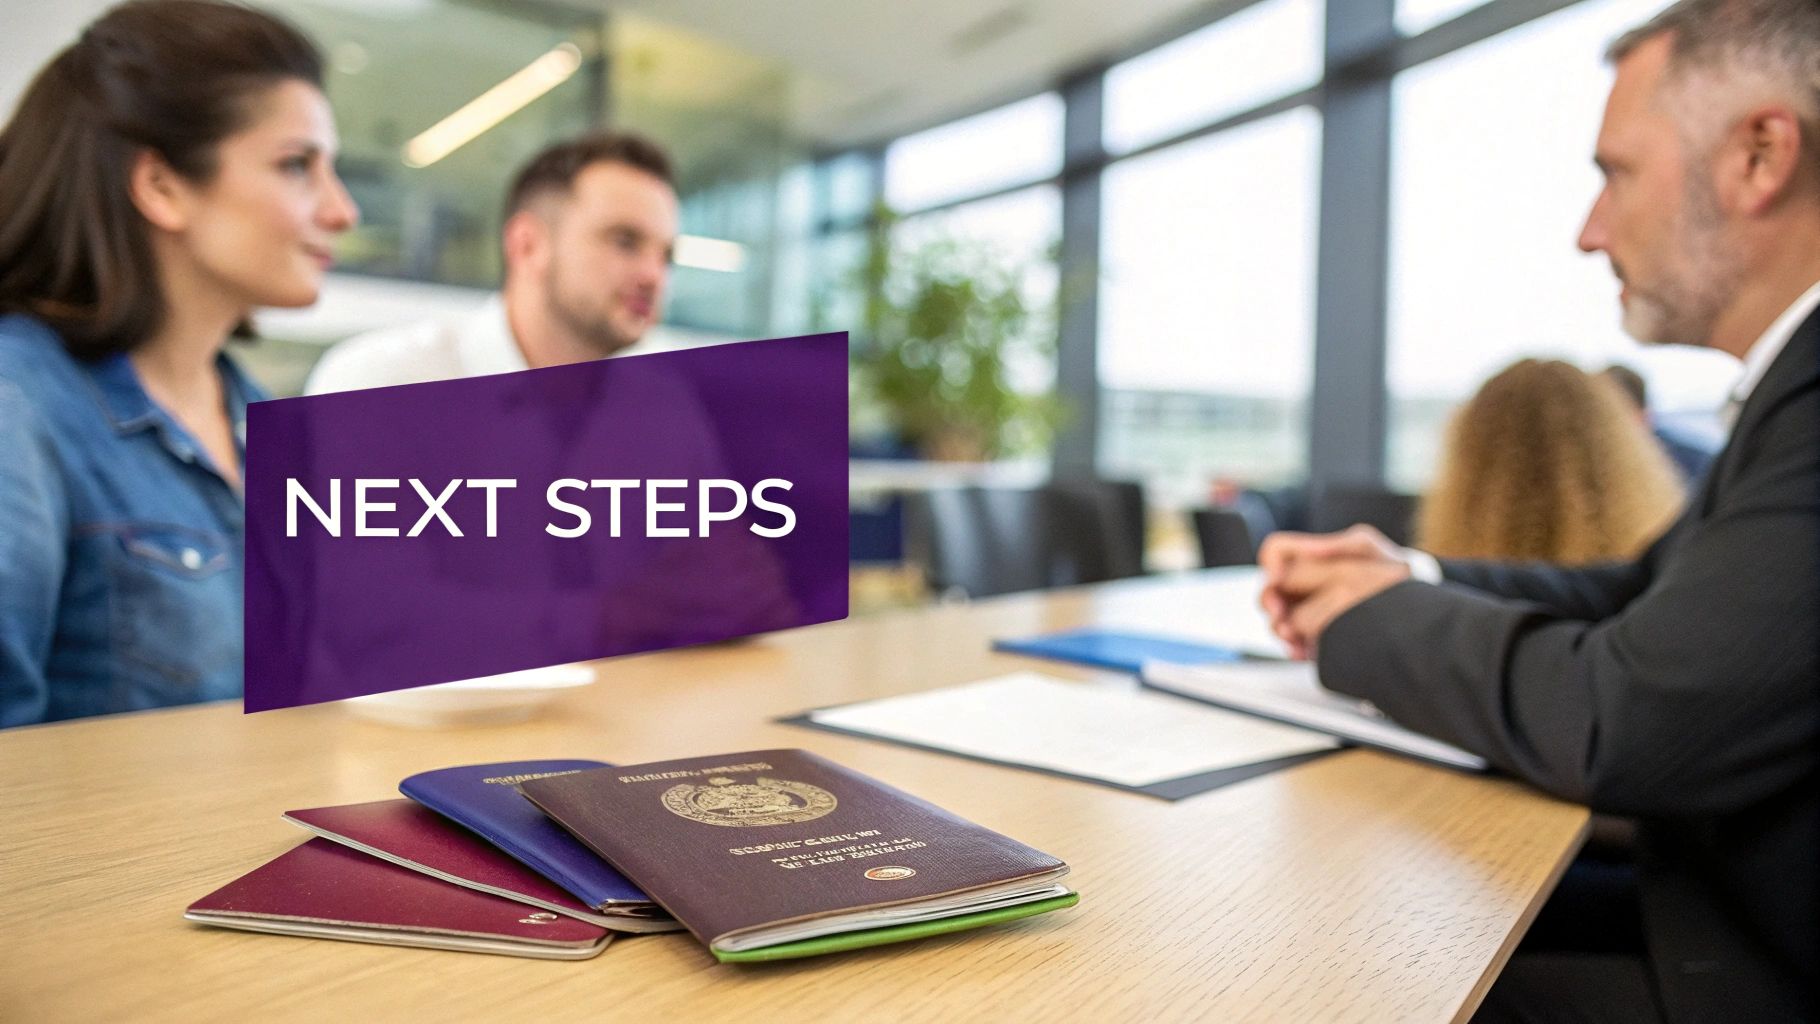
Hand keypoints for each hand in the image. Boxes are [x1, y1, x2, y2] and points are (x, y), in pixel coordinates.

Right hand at [1258, 525, 1411, 658]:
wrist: (1408, 599)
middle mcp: (1301, 583)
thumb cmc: (1387, 566)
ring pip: (1277, 620)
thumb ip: (1337, 545)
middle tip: (1282, 616)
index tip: (1278, 579)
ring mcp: (1304, 610)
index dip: (1270, 564)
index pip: (1274, 551)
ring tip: (1294, 638)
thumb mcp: (1367, 548)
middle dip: (1271, 604)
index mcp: (1308, 556)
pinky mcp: (1313, 635)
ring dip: (1281, 630)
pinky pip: (1293, 643)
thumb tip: (1309, 548)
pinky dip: (1295, 648)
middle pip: (1268, 591)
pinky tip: (1303, 652)